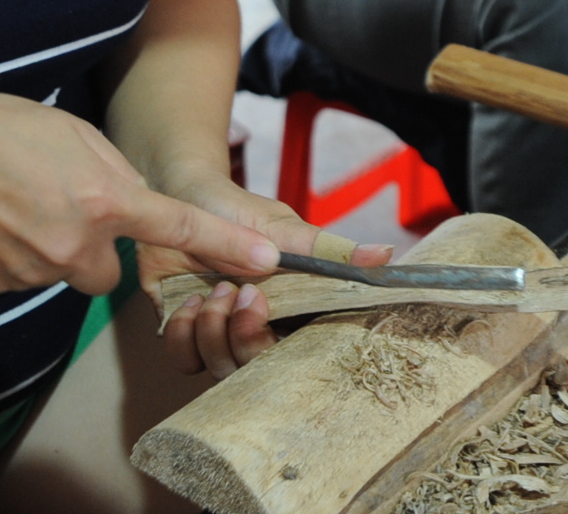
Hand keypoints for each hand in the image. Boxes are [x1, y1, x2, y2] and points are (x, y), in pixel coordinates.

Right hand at [0, 89, 282, 300]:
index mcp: (103, 199)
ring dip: (45, 245)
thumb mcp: (69, 132)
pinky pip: (22, 275)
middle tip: (49, 201)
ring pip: (61, 270)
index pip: (179, 227)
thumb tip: (126, 206)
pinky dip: (10, 254)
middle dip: (89, 244)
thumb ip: (109, 175)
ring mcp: (36, 272)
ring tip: (7, 199)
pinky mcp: (1, 287)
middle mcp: (77, 245)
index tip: (268, 262)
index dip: (226, 246)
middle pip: (106, 266)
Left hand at [147, 174, 391, 379]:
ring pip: (223, 369)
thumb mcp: (285, 230)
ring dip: (215, 331)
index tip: (277, 314)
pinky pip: (185, 361)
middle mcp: (259, 331)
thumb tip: (386, 254)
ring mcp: (222, 336)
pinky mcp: (187, 336)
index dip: (292, 355)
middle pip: (259, 372)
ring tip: (215, 288)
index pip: (304, 357)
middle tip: (244, 295)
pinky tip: (190, 303)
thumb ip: (330, 251)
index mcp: (293, 313)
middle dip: (247, 338)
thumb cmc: (239, 210)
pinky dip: (184, 335)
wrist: (181, 195)